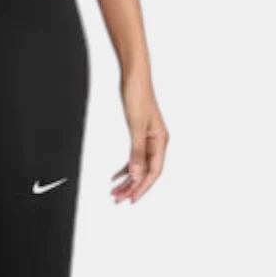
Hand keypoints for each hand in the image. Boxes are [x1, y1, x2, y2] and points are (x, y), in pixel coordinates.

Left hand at [111, 74, 169, 203]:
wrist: (134, 77)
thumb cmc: (138, 96)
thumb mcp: (136, 126)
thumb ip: (136, 152)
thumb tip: (135, 173)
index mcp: (160, 141)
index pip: (153, 171)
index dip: (142, 187)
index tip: (131, 199)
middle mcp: (157, 142)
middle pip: (145, 172)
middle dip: (132, 187)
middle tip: (118, 199)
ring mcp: (149, 139)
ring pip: (138, 166)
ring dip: (127, 180)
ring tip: (115, 192)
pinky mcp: (140, 135)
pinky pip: (134, 157)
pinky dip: (125, 168)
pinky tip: (116, 176)